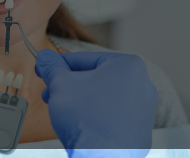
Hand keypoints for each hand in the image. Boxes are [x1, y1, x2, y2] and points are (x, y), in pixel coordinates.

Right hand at [35, 49, 156, 156]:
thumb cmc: (85, 118)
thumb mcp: (60, 84)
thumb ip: (52, 67)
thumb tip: (44, 57)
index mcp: (128, 66)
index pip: (85, 58)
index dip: (59, 65)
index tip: (46, 68)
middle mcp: (143, 85)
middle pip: (95, 78)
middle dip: (69, 85)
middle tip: (51, 92)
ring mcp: (144, 110)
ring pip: (104, 97)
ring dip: (80, 100)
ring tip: (62, 109)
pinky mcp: (140, 132)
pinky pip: (113, 116)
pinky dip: (95, 116)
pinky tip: (79, 124)